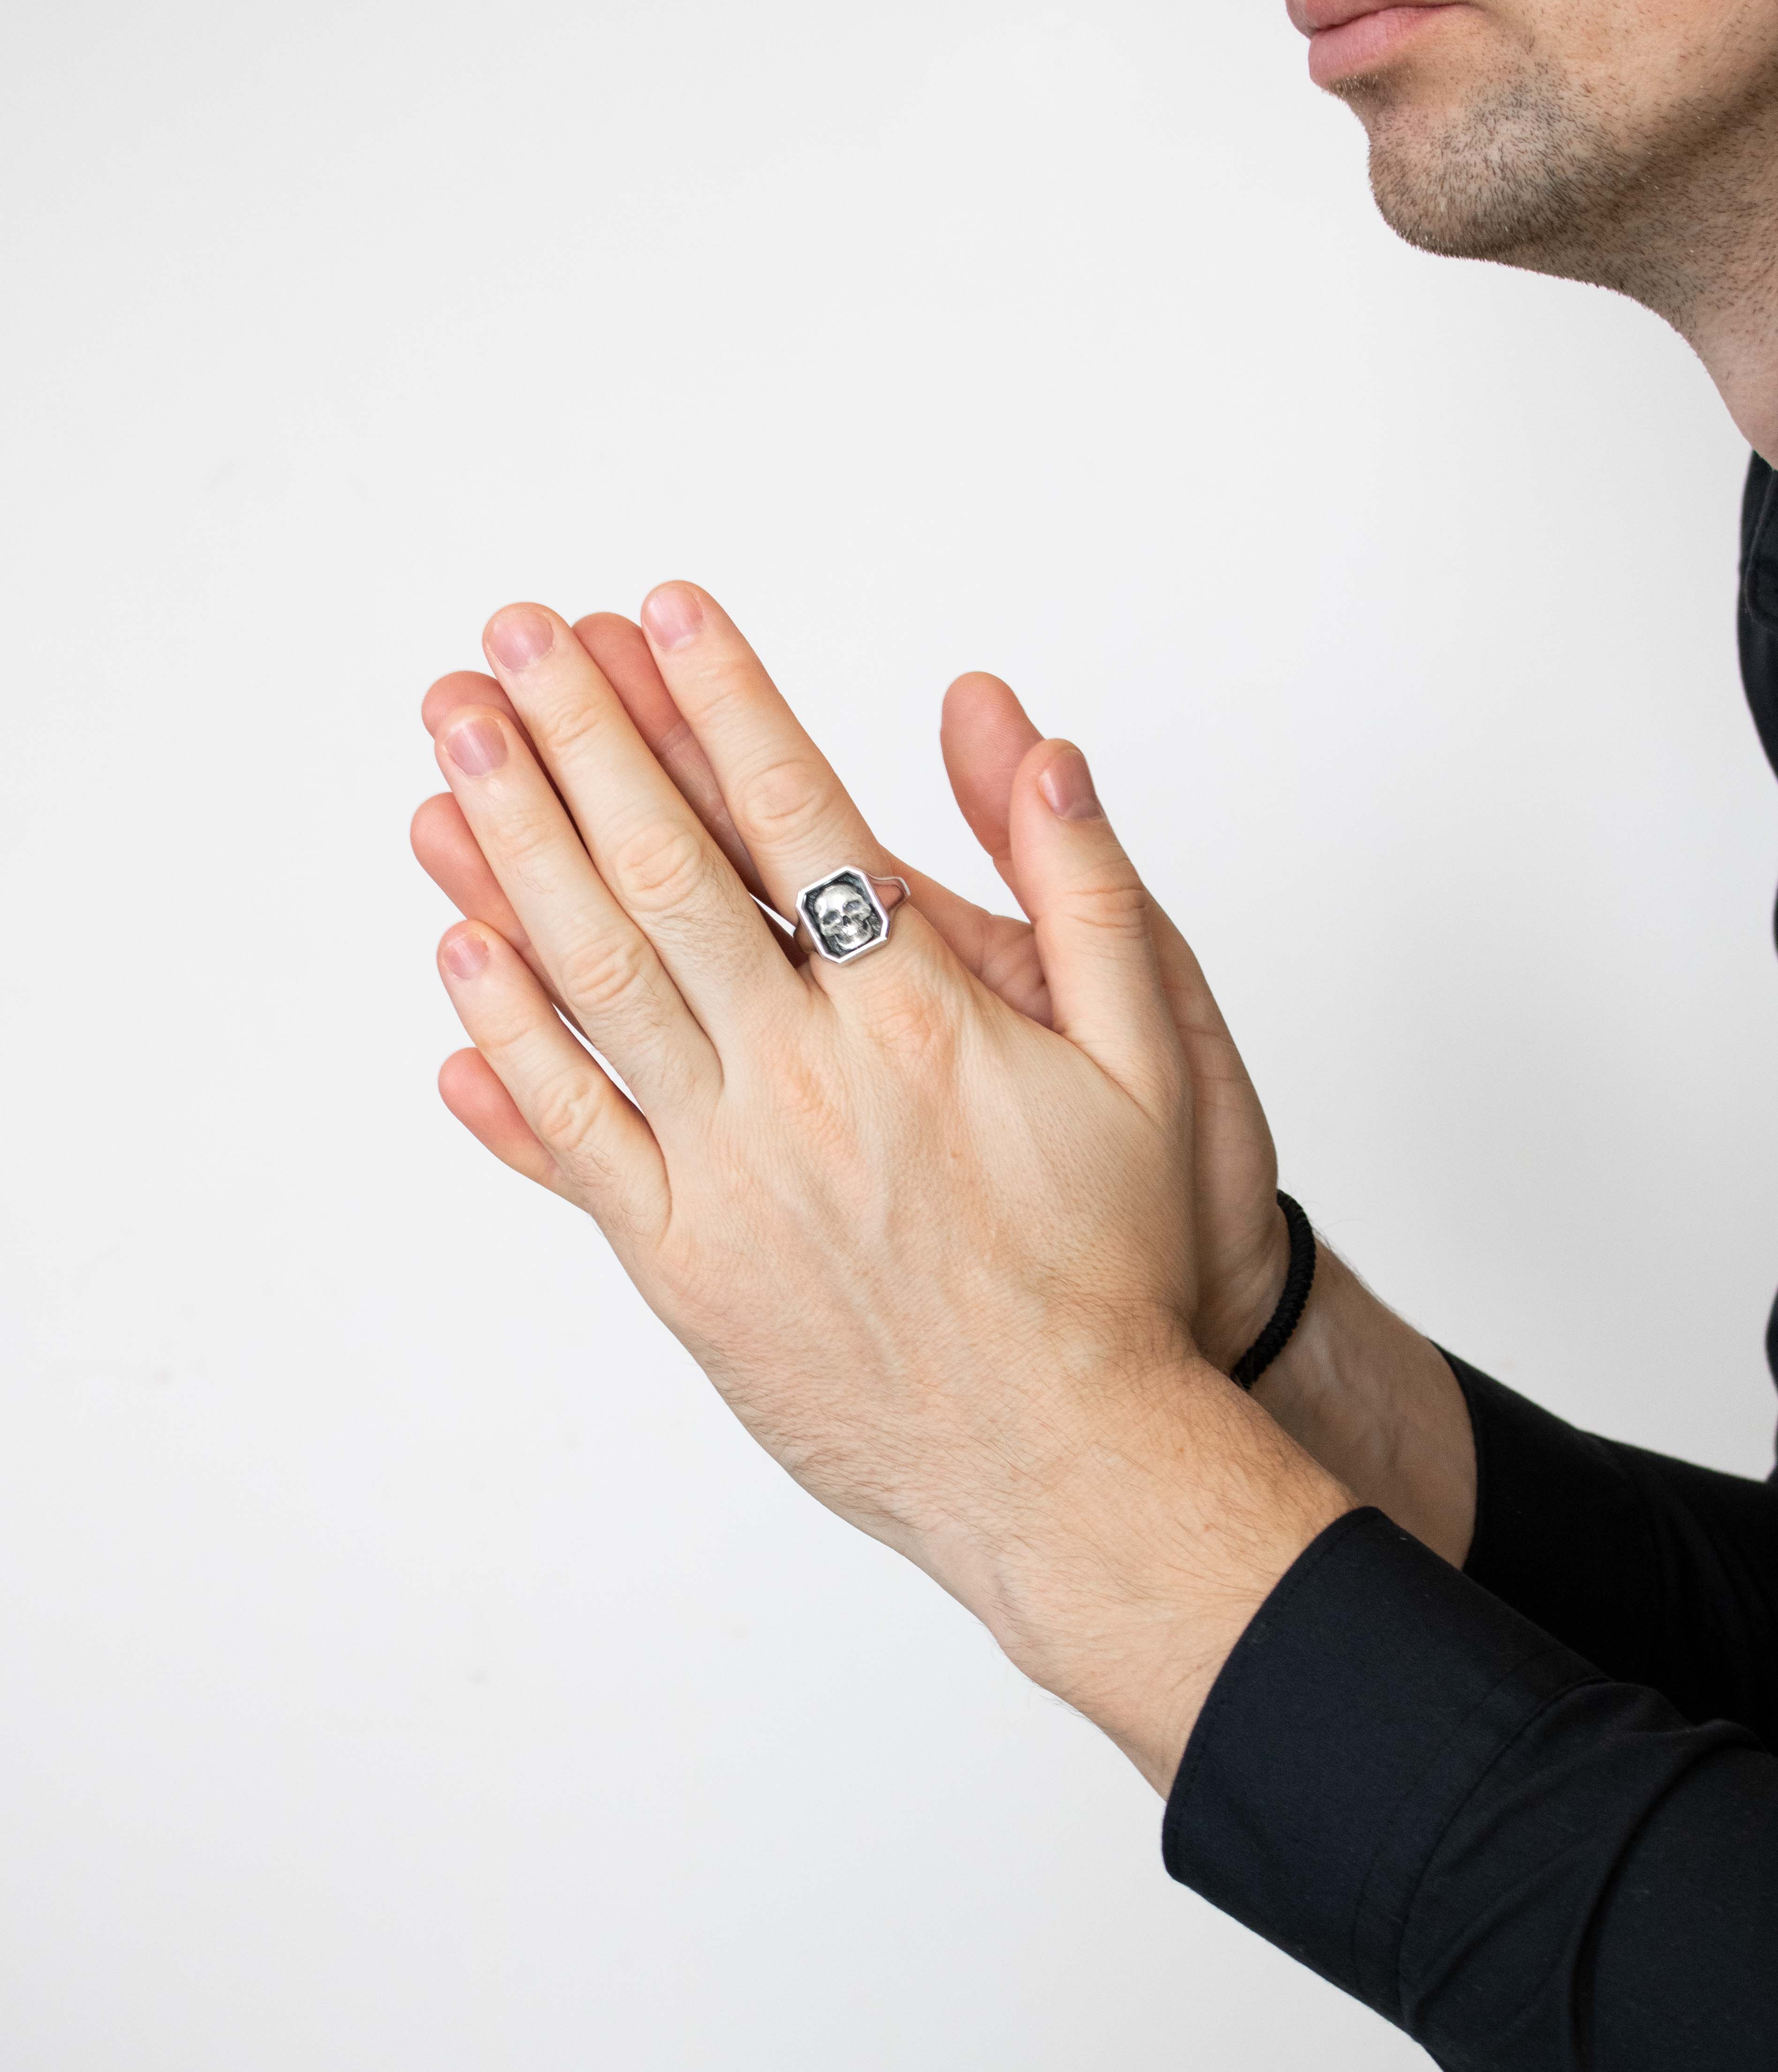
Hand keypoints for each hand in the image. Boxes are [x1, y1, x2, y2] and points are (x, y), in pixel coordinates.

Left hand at [420, 587, 1349, 1786]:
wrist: (1069, 1463)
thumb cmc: (1118, 1262)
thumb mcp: (1153, 1060)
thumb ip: (1084, 890)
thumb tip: (1030, 739)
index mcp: (919, 1016)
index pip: (797, 815)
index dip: (722, 698)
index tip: (657, 607)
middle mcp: (810, 1080)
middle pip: (672, 875)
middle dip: (582, 742)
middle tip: (506, 641)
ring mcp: (735, 1175)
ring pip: (602, 986)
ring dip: (517, 857)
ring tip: (451, 753)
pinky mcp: (690, 1265)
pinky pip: (579, 1139)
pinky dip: (514, 1046)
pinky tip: (459, 956)